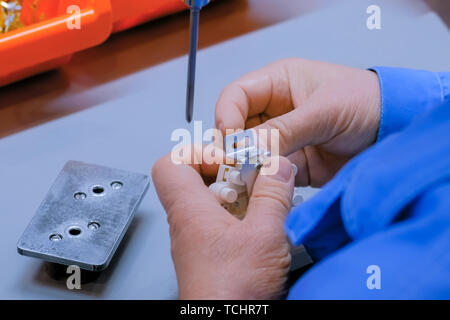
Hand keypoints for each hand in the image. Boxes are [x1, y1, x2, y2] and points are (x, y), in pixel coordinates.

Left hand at [152, 146, 294, 298]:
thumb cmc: (231, 293)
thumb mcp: (265, 235)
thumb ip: (273, 195)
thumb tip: (278, 166)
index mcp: (190, 211)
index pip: (172, 163)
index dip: (199, 152)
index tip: (228, 156)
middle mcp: (188, 224)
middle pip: (194, 179)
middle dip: (227, 173)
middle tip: (250, 177)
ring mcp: (197, 240)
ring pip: (210, 202)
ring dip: (238, 196)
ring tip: (262, 202)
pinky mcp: (210, 255)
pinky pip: (220, 223)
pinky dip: (241, 217)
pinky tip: (262, 226)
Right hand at [215, 58, 380, 186]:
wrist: (397, 131)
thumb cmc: (366, 102)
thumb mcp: (324, 110)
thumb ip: (284, 130)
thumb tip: (245, 147)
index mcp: (277, 84)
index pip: (236, 97)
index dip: (227, 116)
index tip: (229, 140)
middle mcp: (274, 112)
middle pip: (238, 129)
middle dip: (234, 147)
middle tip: (234, 166)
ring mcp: (283, 140)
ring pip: (250, 154)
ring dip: (247, 168)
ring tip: (249, 180)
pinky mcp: (292, 164)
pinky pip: (269, 174)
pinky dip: (265, 183)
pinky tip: (266, 188)